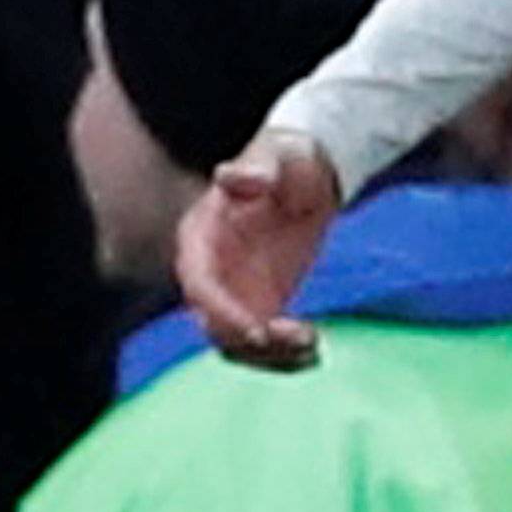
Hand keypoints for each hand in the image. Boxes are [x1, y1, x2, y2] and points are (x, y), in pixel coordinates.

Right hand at [173, 129, 341, 370]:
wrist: (308, 176)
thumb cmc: (288, 160)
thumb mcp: (280, 157)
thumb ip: (258, 168)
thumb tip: (227, 175)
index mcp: (200, 234)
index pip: (198, 282)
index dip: (221, 310)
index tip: (256, 330)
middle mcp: (208, 271)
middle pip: (213, 322)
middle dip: (249, 341)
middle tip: (293, 341)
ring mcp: (230, 294)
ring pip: (236, 343)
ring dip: (269, 355)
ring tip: (311, 344)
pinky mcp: (257, 307)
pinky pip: (261, 344)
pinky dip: (283, 354)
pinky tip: (313, 347)